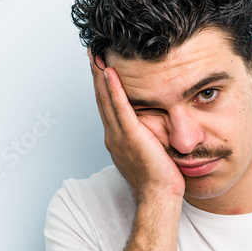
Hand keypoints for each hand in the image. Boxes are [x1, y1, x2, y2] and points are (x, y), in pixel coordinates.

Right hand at [88, 49, 184, 204]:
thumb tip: (154, 128)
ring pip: (106, 99)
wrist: (159, 197)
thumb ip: (147, 138)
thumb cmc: (159, 180)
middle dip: (96, 75)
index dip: (102, 86)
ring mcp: (120, 136)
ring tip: (96, 55)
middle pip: (102, 99)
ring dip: (100, 76)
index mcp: (117, 140)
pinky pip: (120, 108)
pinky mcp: (131, 136)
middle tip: (92, 53)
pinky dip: (113, 89)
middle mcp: (114, 136)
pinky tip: (108, 72)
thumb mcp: (150, 153)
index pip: (108, 106)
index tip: (100, 67)